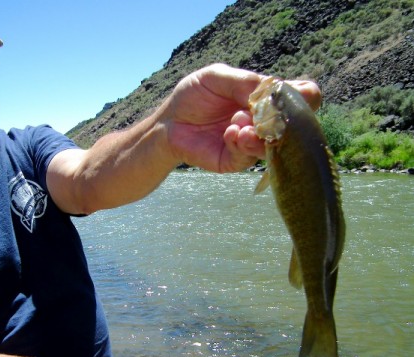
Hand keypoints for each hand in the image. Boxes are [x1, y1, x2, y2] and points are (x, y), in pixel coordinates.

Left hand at [161, 63, 321, 172]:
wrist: (170, 122)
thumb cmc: (194, 96)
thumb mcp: (217, 77)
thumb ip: (244, 81)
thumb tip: (271, 91)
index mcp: (268, 97)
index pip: (305, 96)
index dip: (304, 96)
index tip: (282, 94)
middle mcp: (267, 121)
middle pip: (297, 125)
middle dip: (281, 117)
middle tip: (261, 111)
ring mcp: (254, 143)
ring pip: (276, 144)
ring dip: (260, 132)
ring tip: (238, 122)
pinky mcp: (237, 160)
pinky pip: (250, 156)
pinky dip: (242, 142)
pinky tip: (229, 133)